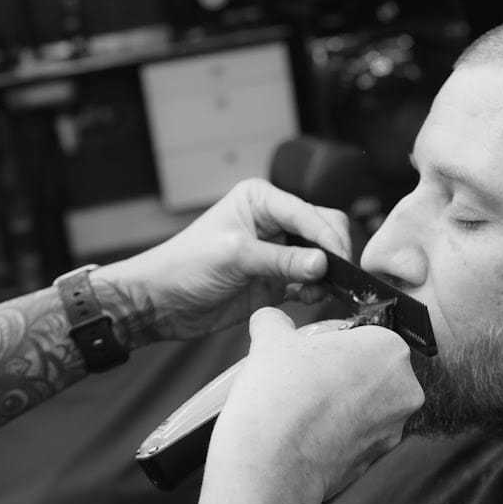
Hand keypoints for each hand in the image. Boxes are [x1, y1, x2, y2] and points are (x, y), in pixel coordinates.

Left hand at [115, 179, 349, 339]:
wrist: (162, 303)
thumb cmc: (186, 266)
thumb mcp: (235, 257)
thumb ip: (282, 261)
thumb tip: (324, 264)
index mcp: (262, 200)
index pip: (310, 213)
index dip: (327, 237)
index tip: (340, 263)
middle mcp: (274, 222)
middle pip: (322, 231)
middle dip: (332, 255)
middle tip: (336, 280)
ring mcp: (277, 253)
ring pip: (321, 259)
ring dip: (325, 277)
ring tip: (315, 293)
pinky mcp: (277, 281)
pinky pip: (309, 283)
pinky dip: (314, 292)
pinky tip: (305, 300)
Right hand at [208, 307, 424, 502]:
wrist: (272, 466)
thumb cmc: (279, 397)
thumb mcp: (270, 340)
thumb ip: (274, 321)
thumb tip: (270, 318)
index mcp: (391, 349)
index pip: (364, 336)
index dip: (333, 344)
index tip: (309, 355)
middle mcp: (404, 390)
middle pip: (370, 371)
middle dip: (341, 375)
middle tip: (304, 381)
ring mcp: (393, 430)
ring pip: (365, 406)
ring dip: (339, 405)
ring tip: (301, 409)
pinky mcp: (376, 461)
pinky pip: (356, 437)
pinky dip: (336, 434)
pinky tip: (307, 434)